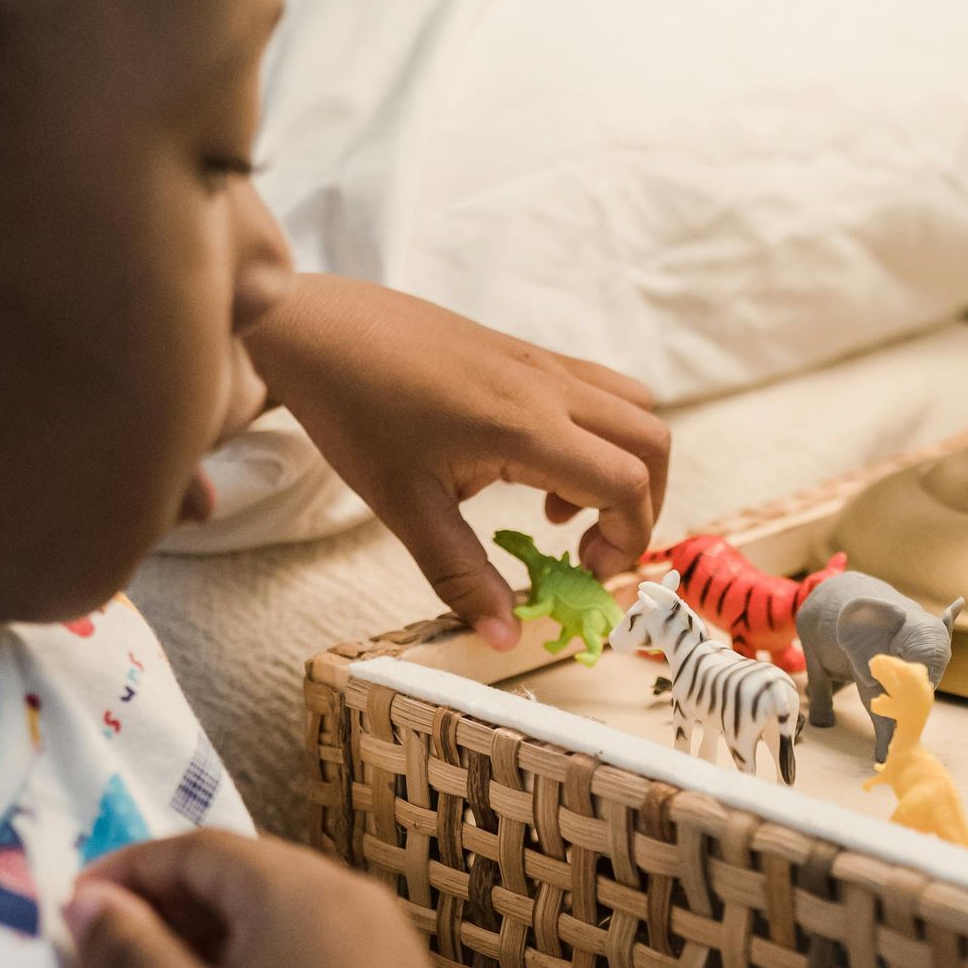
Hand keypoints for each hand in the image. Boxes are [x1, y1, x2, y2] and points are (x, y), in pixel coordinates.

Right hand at [65, 828, 504, 967]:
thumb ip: (128, 953)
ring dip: (223, 937)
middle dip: (175, 904)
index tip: (78, 905)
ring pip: (288, 916)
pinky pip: (325, 952)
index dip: (128, 870)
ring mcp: (393, 943)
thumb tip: (88, 900)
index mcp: (296, 884)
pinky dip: (272, 966)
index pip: (196, 848)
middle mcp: (354, 894)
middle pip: (247, 876)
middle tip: (120, 947)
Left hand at [240, 275, 669, 646]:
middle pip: (651, 441)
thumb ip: (462, 575)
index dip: (628, 538)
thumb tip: (504, 639)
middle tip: (587, 548)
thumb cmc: (354, 412)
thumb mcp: (405, 507)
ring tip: (559, 506)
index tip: (586, 572)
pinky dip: (595, 434)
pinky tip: (532, 465)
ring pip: (632, 407)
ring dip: (623, 463)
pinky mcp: (523, 352)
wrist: (316, 328)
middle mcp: (548, 386)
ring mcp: (540, 361)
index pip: (627, 482)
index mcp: (526, 425)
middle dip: (641, 505)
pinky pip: (595, 389)